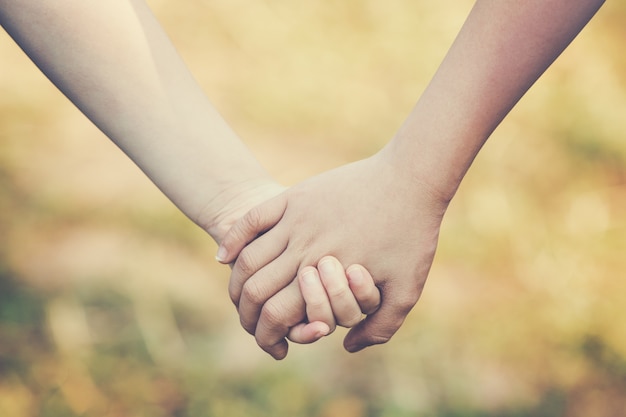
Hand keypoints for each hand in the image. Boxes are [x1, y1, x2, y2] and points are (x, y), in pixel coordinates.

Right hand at [218, 151, 448, 358]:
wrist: (410, 179)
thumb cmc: (413, 235)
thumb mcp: (406, 289)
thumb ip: (381, 326)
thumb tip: (345, 346)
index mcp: (328, 276)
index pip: (277, 316)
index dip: (267, 337)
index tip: (273, 346)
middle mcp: (304, 248)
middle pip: (255, 290)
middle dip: (247, 316)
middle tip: (251, 325)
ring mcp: (296, 219)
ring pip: (249, 258)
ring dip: (237, 284)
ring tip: (239, 297)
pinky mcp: (296, 197)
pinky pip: (253, 219)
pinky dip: (233, 240)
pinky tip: (225, 257)